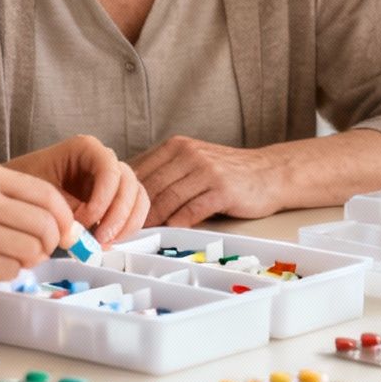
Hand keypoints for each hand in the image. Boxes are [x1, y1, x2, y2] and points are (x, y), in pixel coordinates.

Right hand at [0, 162, 75, 283]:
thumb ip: (2, 196)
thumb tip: (51, 218)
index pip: (46, 194)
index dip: (63, 216)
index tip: (64, 230)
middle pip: (46, 224)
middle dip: (51, 242)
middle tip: (40, 250)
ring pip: (32, 249)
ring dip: (30, 259)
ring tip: (13, 258)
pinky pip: (11, 270)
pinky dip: (9, 272)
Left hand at [8, 134, 148, 244]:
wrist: (15, 192)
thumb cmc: (25, 183)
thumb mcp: (41, 193)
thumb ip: (66, 210)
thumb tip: (85, 231)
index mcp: (85, 148)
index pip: (110, 169)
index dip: (103, 198)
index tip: (85, 220)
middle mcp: (103, 161)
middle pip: (129, 183)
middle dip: (118, 214)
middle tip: (99, 238)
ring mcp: (110, 181)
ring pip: (137, 198)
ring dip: (126, 224)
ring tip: (103, 243)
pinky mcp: (112, 200)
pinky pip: (132, 212)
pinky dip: (125, 229)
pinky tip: (105, 242)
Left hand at [131, 137, 283, 228]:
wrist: (269, 172)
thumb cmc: (227, 172)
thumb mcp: (193, 162)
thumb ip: (165, 173)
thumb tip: (128, 194)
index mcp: (177, 146)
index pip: (139, 169)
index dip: (123, 193)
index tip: (111, 211)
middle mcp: (189, 154)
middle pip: (150, 186)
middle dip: (133, 210)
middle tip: (118, 229)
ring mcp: (206, 171)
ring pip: (168, 198)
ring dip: (151, 220)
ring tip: (138, 235)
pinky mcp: (222, 190)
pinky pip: (192, 210)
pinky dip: (177, 223)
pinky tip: (168, 232)